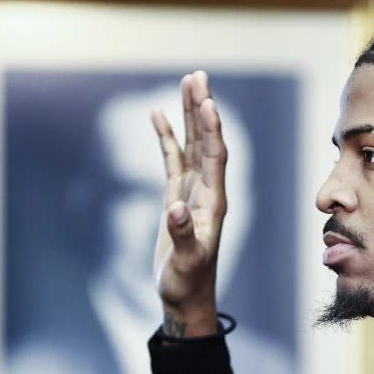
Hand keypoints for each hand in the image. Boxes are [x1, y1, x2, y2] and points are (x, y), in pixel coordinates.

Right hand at [151, 71, 226, 336]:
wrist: (186, 297)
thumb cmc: (187, 283)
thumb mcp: (185, 262)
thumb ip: (181, 235)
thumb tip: (174, 209)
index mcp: (214, 203)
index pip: (216, 158)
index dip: (212, 130)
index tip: (207, 101)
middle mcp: (208, 192)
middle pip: (207, 142)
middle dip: (202, 109)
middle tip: (197, 76)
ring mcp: (193, 193)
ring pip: (193, 146)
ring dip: (189, 115)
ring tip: (185, 82)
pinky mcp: (177, 198)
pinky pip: (174, 160)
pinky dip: (167, 137)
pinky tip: (158, 116)